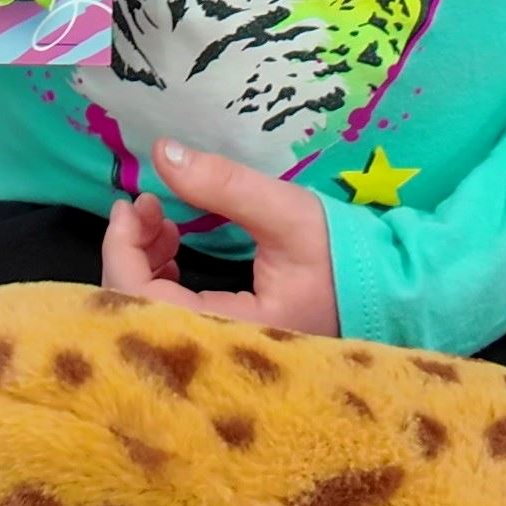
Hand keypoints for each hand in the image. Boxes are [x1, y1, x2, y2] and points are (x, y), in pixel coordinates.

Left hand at [101, 138, 339, 336]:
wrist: (383, 293)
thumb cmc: (340, 255)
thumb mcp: (285, 211)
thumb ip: (224, 184)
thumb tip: (162, 152)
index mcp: (231, 332)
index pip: (141, 304)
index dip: (122, 252)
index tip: (130, 204)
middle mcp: (216, 353)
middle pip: (134, 313)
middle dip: (130, 251)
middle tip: (144, 204)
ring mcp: (217, 351)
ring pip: (147, 316)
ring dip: (142, 262)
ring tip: (162, 221)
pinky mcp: (221, 341)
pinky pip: (167, 317)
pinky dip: (159, 278)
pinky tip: (173, 247)